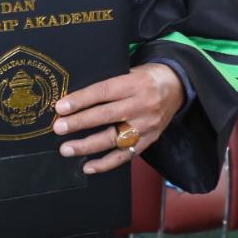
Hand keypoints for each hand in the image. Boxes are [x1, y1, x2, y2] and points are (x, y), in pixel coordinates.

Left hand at [52, 63, 183, 174]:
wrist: (178, 86)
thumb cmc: (147, 77)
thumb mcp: (130, 71)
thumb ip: (109, 85)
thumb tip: (75, 99)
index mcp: (135, 84)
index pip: (104, 92)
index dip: (81, 100)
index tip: (61, 108)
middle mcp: (142, 105)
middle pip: (106, 116)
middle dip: (79, 123)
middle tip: (59, 128)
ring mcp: (147, 125)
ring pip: (114, 139)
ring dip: (88, 146)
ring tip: (67, 148)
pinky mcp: (150, 140)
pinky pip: (126, 155)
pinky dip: (106, 163)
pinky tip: (88, 166)